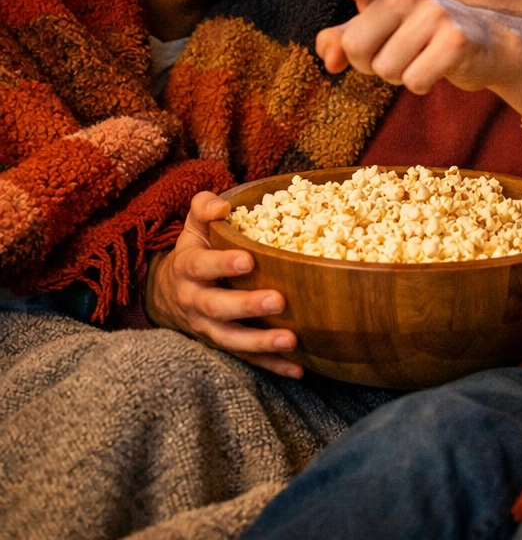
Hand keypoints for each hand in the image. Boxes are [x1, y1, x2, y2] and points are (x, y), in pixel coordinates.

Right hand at [146, 191, 302, 377]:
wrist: (169, 293)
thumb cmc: (195, 250)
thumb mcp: (192, 226)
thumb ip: (203, 208)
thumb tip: (222, 206)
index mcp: (188, 268)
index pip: (201, 266)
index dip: (222, 264)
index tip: (248, 260)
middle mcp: (195, 301)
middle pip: (217, 307)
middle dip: (247, 306)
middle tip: (278, 300)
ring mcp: (208, 328)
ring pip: (231, 339)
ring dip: (260, 342)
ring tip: (290, 339)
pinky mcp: (224, 345)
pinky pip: (247, 359)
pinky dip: (271, 365)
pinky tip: (298, 368)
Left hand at [298, 0, 521, 166]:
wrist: (488, 44)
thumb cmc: (424, 38)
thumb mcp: (382, 33)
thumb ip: (343, 41)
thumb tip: (327, 59)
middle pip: (356, 47)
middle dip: (370, 64)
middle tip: (399, 53)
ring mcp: (434, 14)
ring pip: (385, 70)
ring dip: (399, 76)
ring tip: (421, 58)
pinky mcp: (454, 40)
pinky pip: (413, 81)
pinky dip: (421, 84)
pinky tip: (438, 69)